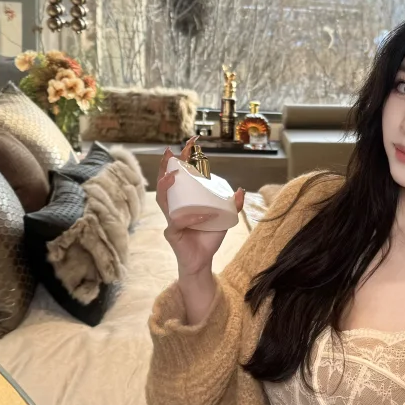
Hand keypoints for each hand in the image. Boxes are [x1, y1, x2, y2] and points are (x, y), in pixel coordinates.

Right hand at [156, 146, 244, 280]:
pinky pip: (178, 222)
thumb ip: (232, 205)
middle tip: (174, 151)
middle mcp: (174, 207)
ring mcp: (170, 219)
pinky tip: (202, 214)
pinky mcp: (172, 233)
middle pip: (165, 182)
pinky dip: (192, 217)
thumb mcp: (224, 219)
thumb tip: (241, 189)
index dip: (183, 159)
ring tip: (173, 174)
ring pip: (163, 199)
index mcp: (184, 201)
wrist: (202, 261)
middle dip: (168, 165)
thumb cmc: (208, 238)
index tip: (191, 143)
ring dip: (166, 185)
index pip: (180, 176)